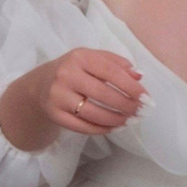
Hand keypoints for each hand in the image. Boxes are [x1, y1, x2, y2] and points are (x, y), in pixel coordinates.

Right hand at [30, 46, 144, 136]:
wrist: (41, 85)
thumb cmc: (74, 70)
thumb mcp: (91, 58)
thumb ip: (116, 63)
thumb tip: (139, 75)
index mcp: (79, 57)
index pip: (110, 72)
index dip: (131, 86)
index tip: (146, 97)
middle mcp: (66, 75)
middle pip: (104, 94)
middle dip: (127, 105)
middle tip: (140, 112)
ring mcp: (59, 96)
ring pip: (94, 113)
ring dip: (116, 119)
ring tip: (129, 120)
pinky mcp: (55, 115)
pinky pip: (84, 127)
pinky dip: (102, 129)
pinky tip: (113, 127)